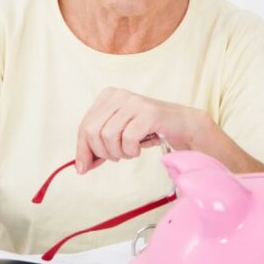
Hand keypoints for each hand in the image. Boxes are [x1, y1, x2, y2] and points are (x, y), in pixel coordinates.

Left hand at [75, 88, 211, 173]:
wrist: (182, 125)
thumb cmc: (150, 130)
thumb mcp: (120, 134)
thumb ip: (100, 146)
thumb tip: (81, 167)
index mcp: (108, 96)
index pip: (84, 125)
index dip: (82, 150)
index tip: (83, 168)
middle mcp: (119, 95)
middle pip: (92, 131)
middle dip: (101, 153)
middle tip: (116, 158)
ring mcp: (134, 103)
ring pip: (108, 136)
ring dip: (119, 152)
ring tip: (130, 152)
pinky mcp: (148, 113)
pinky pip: (128, 139)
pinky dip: (132, 150)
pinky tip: (139, 148)